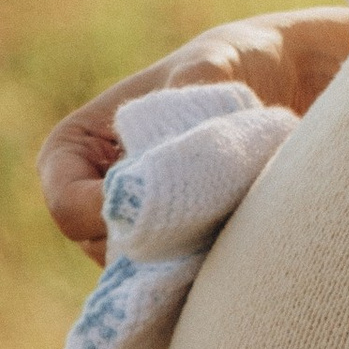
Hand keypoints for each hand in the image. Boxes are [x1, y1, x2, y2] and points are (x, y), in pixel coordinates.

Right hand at [37, 6, 348, 260]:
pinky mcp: (165, 256)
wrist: (280, 84)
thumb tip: (164, 154)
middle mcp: (88, 199)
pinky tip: (240, 234)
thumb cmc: (233, 64)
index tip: (175, 195)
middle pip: (103, 252)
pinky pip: (173, 285)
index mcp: (70, 150)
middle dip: (159, 237)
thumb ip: (188, 96)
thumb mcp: (211, 64)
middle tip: (216, 206)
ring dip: (187, 251)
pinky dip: (205, 266)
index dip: (115, 211)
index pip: (69, 209)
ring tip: (232, 207)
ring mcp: (126, 232)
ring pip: (141, 276)